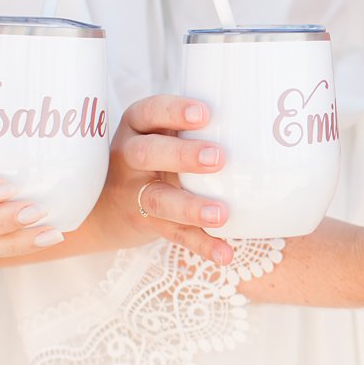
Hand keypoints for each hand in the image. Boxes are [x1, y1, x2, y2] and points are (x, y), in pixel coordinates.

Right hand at [82, 95, 234, 264]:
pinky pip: (173, 234)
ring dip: (190, 207)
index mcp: (138, 128)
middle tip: (219, 158)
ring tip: (221, 215)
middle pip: (148, 153)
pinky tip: (225, 253)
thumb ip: (193, 126)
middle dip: (182, 155)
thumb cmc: (152, 155)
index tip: (204, 114)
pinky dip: (201, 245)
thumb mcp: (160, 132)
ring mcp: (134, 193)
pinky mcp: (146, 223)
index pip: (149, 112)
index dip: (173, 111)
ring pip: (158, 200)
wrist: (102, 204)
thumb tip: (261, 119)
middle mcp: (130, 157)